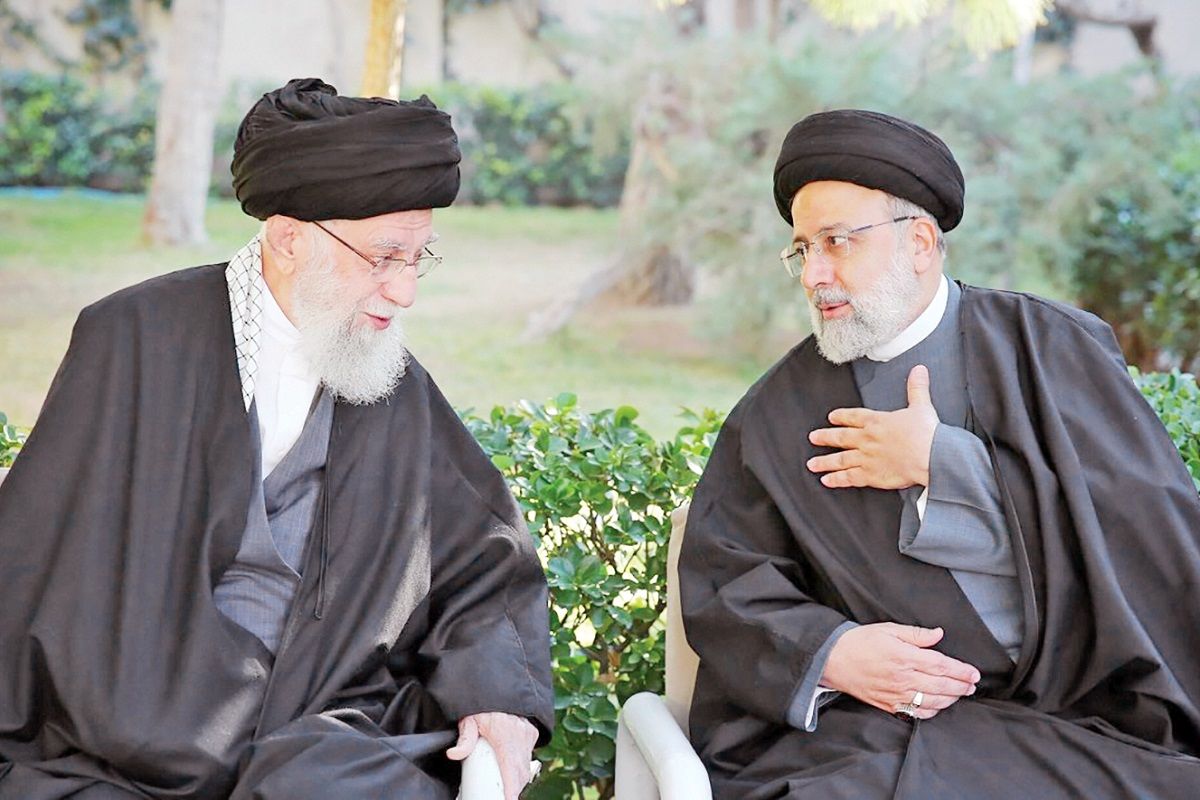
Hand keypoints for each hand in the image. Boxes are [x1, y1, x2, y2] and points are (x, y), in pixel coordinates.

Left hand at [446, 711, 538, 799]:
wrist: (499, 683)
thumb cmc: (482, 702)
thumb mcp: (470, 718)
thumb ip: (465, 738)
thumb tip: (453, 755)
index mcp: (506, 735)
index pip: (511, 769)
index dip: (512, 789)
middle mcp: (520, 735)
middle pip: (520, 772)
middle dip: (514, 788)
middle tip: (503, 796)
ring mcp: (528, 734)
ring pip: (525, 764)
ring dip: (518, 778)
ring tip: (507, 789)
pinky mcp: (531, 732)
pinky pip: (527, 755)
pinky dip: (521, 766)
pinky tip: (513, 773)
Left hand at [807, 364, 938, 489]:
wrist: (929, 456)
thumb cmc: (926, 433)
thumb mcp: (921, 406)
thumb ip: (917, 388)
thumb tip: (919, 370)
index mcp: (876, 421)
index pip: (854, 417)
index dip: (842, 416)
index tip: (831, 417)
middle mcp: (867, 439)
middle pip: (841, 437)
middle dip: (825, 437)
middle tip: (813, 438)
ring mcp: (866, 458)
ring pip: (840, 459)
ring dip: (824, 462)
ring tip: (812, 464)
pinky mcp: (871, 475)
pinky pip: (849, 478)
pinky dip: (837, 479)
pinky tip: (827, 480)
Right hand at [821, 623, 979, 719]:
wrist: (833, 659)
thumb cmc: (860, 642)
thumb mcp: (888, 630)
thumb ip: (916, 634)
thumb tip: (938, 635)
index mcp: (904, 657)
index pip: (941, 665)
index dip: (961, 670)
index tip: (974, 673)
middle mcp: (902, 678)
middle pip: (941, 685)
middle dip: (961, 686)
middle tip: (973, 685)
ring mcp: (896, 694)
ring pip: (932, 701)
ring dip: (951, 699)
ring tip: (960, 694)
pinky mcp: (889, 705)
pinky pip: (917, 713)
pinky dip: (932, 711)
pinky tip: (938, 705)